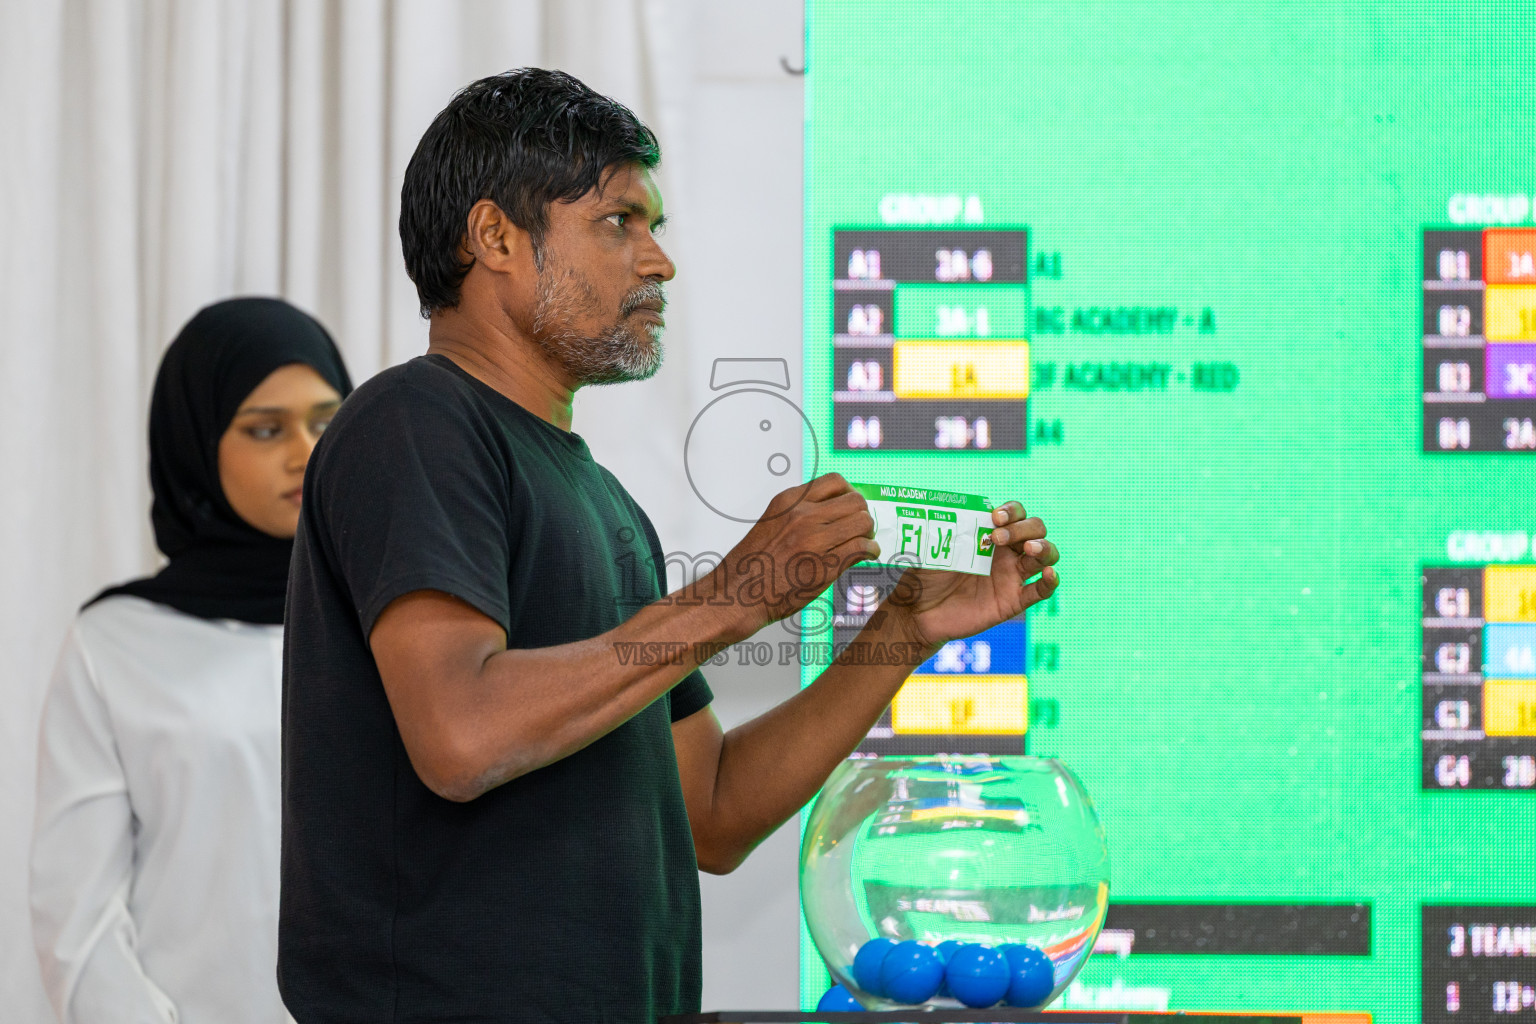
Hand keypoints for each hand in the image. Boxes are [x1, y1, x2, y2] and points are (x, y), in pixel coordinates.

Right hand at [693, 473, 878, 636]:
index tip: (850, 505)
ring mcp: (815, 540)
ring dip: (869, 532)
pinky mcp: (825, 565)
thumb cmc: (752, 565)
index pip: (834, 481)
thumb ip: (798, 513)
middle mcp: (803, 516)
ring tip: (864, 542)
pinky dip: (871, 550)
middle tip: (860, 527)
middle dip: (862, 513)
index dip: (849, 492)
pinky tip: (867, 555)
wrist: (738, 593)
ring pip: (863, 522)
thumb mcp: (772, 522)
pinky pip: (861, 547)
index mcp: (789, 502)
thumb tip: (827, 511)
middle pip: (854, 500)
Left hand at [880, 501, 1058, 654]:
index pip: (1015, 513)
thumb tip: (943, 508)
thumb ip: (945, 528)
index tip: (994, 518)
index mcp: (990, 533)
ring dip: (1043, 548)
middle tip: (997, 538)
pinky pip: (1040, 591)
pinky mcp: (1013, 601)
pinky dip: (1051, 581)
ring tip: (1029, 549)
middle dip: (1023, 528)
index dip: (1011, 511)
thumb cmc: (925, 575)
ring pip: (1045, 555)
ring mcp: (1012, 576)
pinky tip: (1049, 574)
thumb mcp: (933, 547)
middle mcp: (1006, 552)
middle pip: (1036, 530)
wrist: (919, 611)